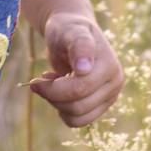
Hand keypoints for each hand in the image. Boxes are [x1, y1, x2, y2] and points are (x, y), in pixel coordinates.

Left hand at [26, 11, 122, 126]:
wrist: (72, 31)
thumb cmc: (68, 29)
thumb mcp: (70, 30)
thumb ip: (79, 45)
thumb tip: (84, 69)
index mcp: (110, 65)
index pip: (80, 89)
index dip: (53, 89)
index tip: (35, 79)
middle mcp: (115, 83)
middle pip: (78, 106)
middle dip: (53, 96)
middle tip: (40, 80)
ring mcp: (110, 96)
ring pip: (78, 118)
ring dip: (57, 104)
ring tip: (52, 83)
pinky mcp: (101, 106)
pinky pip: (79, 121)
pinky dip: (63, 110)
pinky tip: (59, 93)